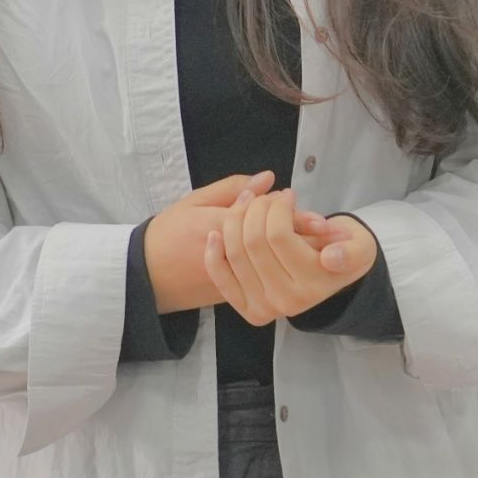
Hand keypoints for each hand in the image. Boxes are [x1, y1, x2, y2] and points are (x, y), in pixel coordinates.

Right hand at [143, 172, 350, 314]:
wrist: (146, 276)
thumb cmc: (169, 232)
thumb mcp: (195, 201)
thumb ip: (233, 189)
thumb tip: (268, 179)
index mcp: (218, 226)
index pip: (265, 223)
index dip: (296, 220)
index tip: (321, 219)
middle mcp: (231, 257)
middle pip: (277, 248)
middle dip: (307, 239)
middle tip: (332, 230)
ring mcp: (234, 281)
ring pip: (277, 268)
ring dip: (301, 256)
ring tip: (325, 244)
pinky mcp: (235, 298)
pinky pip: (269, 283)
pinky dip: (287, 272)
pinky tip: (304, 264)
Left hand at [205, 187, 379, 324]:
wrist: (334, 278)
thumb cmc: (345, 252)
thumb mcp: (359, 248)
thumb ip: (351, 251)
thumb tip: (331, 258)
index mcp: (312, 285)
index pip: (278, 235)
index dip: (277, 206)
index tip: (287, 195)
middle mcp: (286, 302)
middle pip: (253, 241)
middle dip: (256, 207)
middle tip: (267, 196)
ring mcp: (264, 308)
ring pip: (234, 252)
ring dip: (235, 219)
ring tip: (248, 203)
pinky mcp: (246, 309)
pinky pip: (221, 276)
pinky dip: (214, 252)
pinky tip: (215, 232)